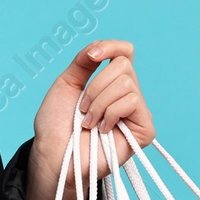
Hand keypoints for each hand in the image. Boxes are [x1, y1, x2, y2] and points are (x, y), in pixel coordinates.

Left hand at [30, 39, 155, 194]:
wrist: (54, 154)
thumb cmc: (57, 124)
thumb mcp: (66, 84)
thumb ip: (83, 62)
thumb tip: (98, 46)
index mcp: (109, 82)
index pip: (125, 52)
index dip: (111, 47)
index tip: (91, 57)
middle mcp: (127, 94)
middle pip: (123, 65)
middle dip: (95, 86)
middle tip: (82, 109)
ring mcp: (137, 112)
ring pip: (126, 83)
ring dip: (98, 103)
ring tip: (89, 122)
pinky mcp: (145, 129)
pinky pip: (131, 102)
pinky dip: (109, 113)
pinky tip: (102, 130)